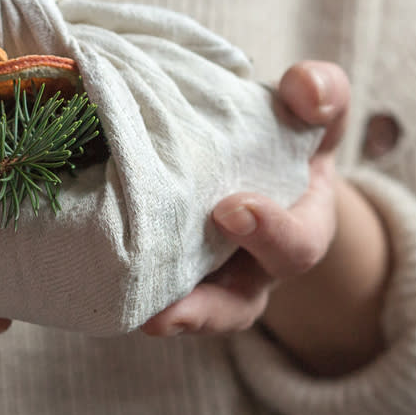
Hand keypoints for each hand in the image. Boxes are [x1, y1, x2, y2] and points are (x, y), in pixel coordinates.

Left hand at [142, 62, 389, 374]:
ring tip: (137, 322)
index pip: (297, 246)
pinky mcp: (163, 273)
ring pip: (190, 317)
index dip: (270, 233)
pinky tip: (95, 284)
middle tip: (171, 304)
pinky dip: (127, 294)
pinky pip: (149, 296)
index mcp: (297, 228)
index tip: (233, 209)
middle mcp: (252, 268)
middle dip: (208, 307)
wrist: (248, 150)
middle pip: (237, 305)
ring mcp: (207, 278)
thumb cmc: (282, 129)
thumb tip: (306, 92)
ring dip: (164, 320)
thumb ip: (320, 92)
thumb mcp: (309, 106)